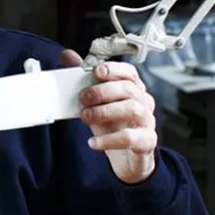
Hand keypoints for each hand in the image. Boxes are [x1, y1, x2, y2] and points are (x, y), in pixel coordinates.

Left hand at [60, 49, 157, 183]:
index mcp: (133, 89)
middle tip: (82, 98)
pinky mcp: (147, 141)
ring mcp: (147, 122)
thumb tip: (67, 55)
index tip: (95, 72)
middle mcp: (143, 102)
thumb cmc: (113, 126)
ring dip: (105, 112)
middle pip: (129, 89)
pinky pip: (131, 138)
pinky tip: (93, 142)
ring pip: (132, 109)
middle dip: (102, 91)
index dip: (113, 69)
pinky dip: (109, 140)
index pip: (129, 72)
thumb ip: (83, 80)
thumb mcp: (96, 103)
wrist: (126, 158)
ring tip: (85, 117)